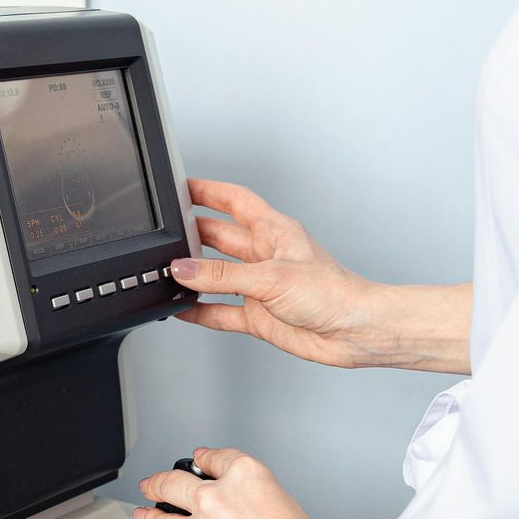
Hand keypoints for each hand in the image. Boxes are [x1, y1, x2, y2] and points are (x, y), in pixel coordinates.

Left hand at [134, 447, 354, 518]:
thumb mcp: (285, 502)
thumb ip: (254, 495)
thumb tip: (239, 500)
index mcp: (245, 477)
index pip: (215, 458)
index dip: (203, 459)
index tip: (197, 460)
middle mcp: (216, 500)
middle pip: (172, 484)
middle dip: (158, 483)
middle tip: (151, 485)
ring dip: (150, 517)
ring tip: (144, 515)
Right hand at [171, 179, 471, 373]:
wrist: (355, 332)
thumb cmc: (334, 293)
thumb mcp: (270, 276)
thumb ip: (221, 275)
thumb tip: (183, 269)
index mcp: (273, 232)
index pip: (233, 201)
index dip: (207, 191)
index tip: (179, 186)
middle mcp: (264, 255)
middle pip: (217, 238)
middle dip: (190, 236)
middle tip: (163, 236)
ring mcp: (259, 286)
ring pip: (215, 275)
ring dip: (193, 276)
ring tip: (166, 274)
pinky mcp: (258, 315)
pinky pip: (219, 311)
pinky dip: (199, 311)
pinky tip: (181, 310)